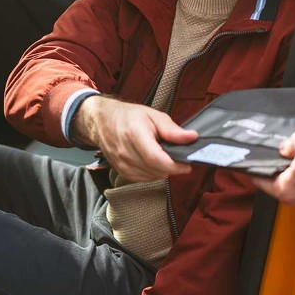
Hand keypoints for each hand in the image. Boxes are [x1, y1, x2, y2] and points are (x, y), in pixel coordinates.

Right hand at [74, 96, 196, 181]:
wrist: (103, 122)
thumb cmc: (128, 116)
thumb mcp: (153, 115)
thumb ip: (172, 129)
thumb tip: (191, 138)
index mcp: (134, 135)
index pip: (157, 159)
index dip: (175, 165)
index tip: (187, 164)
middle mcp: (126, 152)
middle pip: (156, 170)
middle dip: (172, 167)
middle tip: (178, 157)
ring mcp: (122, 164)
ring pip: (151, 177)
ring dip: (163, 170)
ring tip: (163, 155)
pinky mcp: (122, 172)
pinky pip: (144, 179)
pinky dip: (153, 173)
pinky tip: (153, 162)